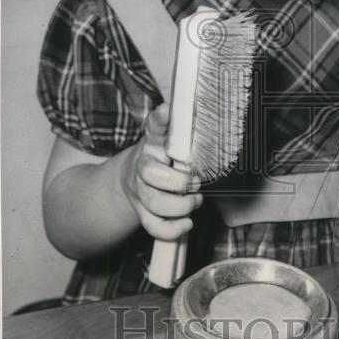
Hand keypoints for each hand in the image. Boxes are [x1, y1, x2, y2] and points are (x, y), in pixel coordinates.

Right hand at [121, 103, 202, 240]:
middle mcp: (142, 166)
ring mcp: (140, 191)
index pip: (153, 127)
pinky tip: (187, 222)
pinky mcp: (142, 212)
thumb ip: (185, 130)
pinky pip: (154, 226)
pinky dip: (173, 229)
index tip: (168, 110)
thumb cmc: (161, 158)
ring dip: (181, 206)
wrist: (132, 179)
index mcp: (152, 144)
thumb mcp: (169, 140)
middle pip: (150, 173)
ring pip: (154, 202)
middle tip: (196, 182)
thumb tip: (206, 112)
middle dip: (179, 181)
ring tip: (195, 201)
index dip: (160, 119)